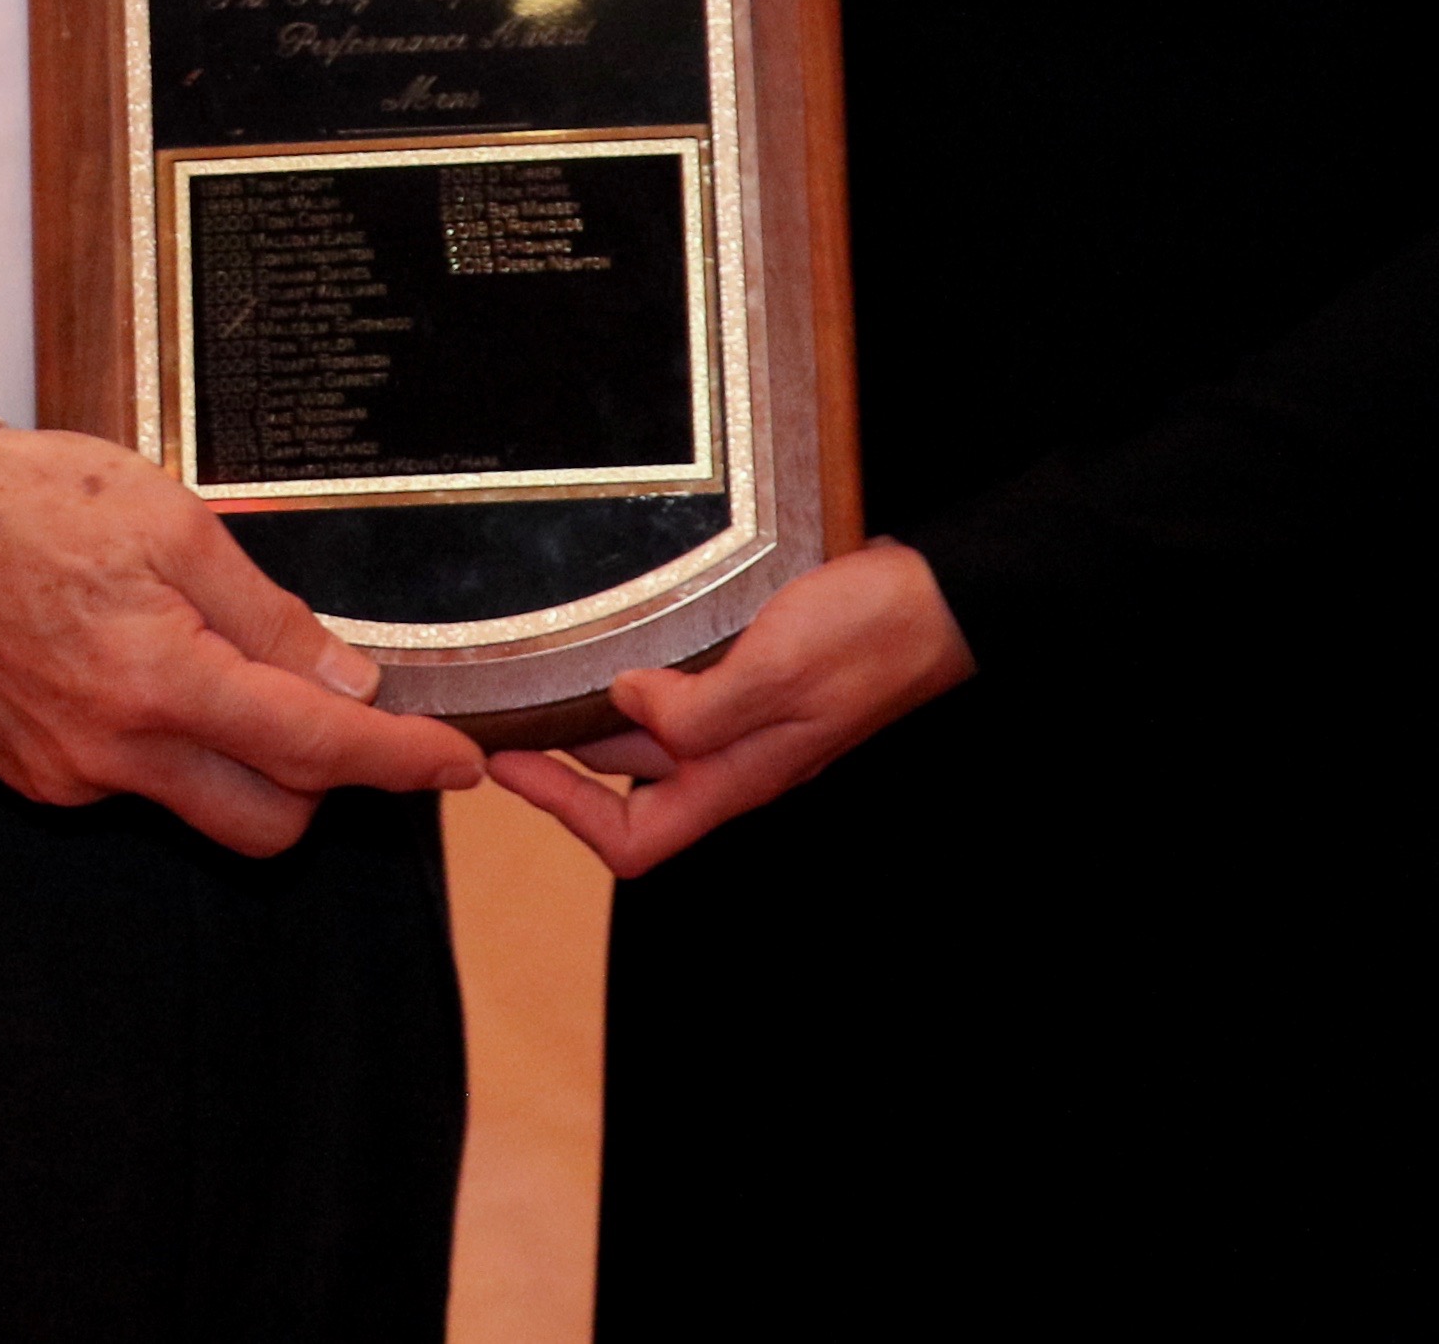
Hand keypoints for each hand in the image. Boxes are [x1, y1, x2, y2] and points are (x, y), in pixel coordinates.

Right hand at [0, 427, 482, 854]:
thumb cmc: (45, 505)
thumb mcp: (177, 525)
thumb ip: (268, 615)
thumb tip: (347, 682)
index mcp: (161, 678)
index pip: (310, 747)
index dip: (396, 761)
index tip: (454, 762)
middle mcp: (118, 749)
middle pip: (270, 821)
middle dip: (325, 778)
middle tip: (339, 705)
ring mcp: (75, 774)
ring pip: (207, 811)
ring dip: (252, 767)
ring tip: (241, 677)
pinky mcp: (43, 778)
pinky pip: (143, 791)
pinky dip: (180, 753)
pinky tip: (162, 681)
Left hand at [485, 541, 970, 878]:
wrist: (936, 600)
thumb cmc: (869, 639)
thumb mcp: (776, 670)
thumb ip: (698, 705)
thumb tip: (623, 705)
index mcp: (736, 776)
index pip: (633, 838)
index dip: (562, 812)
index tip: (506, 765)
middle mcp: (736, 756)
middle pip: (629, 783)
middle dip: (562, 751)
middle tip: (502, 708)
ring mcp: (750, 717)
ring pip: (654, 732)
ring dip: (597, 707)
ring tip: (544, 667)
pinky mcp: (760, 674)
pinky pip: (685, 688)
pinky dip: (644, 670)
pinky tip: (625, 629)